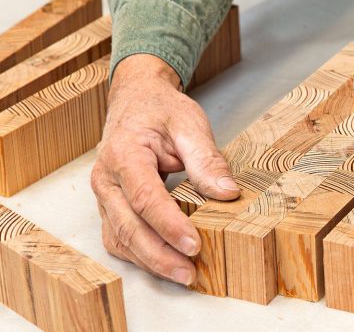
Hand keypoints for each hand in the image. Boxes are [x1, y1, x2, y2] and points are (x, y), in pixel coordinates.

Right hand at [91, 54, 239, 284]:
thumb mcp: (189, 124)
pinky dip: (140, 255)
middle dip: (159, 254)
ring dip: (150, 261)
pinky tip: (164, 263)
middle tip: (189, 271)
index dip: (169, 225)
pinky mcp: (110, 206)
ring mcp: (104, 195)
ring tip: (182, 274)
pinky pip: (119, 237)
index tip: (194, 244)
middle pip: (128, 226)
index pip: (145, 197)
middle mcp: (106, 178)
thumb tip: (227, 192)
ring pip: (120, 238)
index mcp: (124, 154)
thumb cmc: (161, 111)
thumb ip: (206, 159)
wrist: (137, 100)